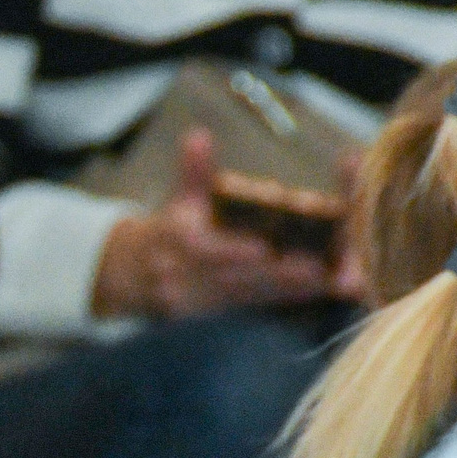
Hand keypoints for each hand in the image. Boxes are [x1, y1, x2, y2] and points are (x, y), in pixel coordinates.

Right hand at [91, 130, 341, 318]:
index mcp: (175, 241)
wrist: (134, 277)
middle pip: (232, 277)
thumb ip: (192, 171)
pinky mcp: (210, 320)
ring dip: (285, 289)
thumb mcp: (178, 198)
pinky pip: (250, 309)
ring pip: (245, 296)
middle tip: (313, 267)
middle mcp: (182, 276)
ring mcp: (194, 302)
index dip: (232, 251)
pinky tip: (311, 291)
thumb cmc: (167, 233)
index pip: (205, 249)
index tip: (262, 248)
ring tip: (322, 279)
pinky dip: (281, 300)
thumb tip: (198, 137)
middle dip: (273, 274)